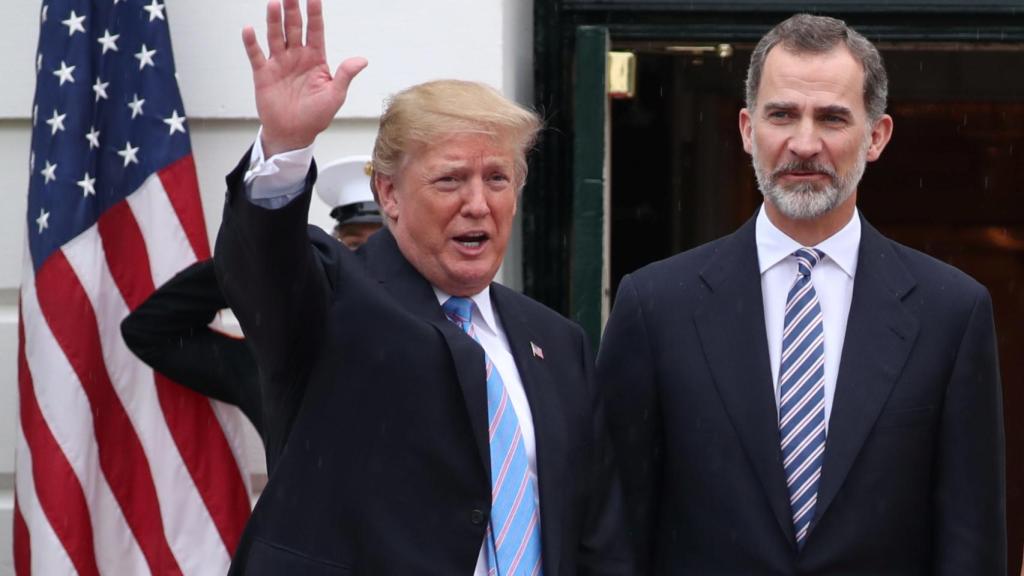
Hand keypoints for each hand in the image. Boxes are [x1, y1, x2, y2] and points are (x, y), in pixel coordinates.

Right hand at [242, 0, 367, 156]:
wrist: (294, 134)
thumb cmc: (316, 116)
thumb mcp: (335, 96)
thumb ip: (345, 75)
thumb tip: (361, 60)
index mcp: (315, 59)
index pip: (315, 30)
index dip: (315, 13)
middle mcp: (296, 56)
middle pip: (294, 27)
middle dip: (293, 10)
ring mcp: (279, 63)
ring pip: (276, 36)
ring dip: (274, 21)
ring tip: (274, 4)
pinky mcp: (263, 74)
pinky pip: (256, 55)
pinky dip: (251, 43)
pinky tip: (249, 30)